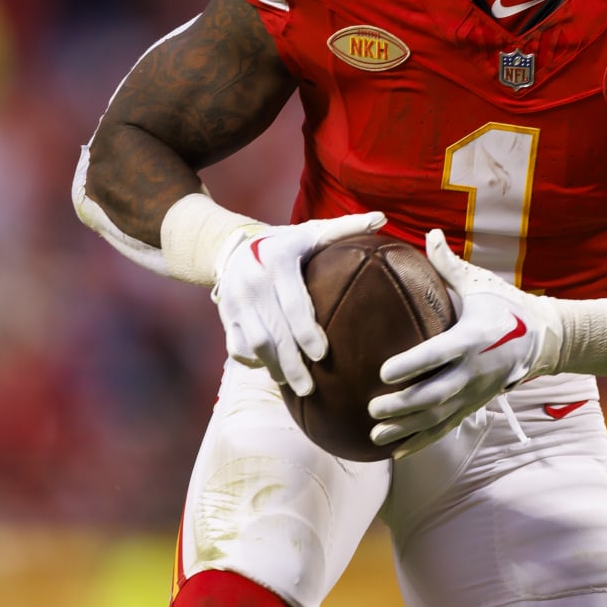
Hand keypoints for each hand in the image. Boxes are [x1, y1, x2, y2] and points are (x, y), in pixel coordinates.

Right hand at [212, 211, 384, 395]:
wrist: (236, 246)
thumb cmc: (287, 244)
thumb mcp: (313, 231)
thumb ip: (346, 227)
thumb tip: (382, 218)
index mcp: (278, 260)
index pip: (294, 304)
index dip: (307, 333)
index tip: (322, 355)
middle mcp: (252, 281)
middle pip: (273, 333)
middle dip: (292, 364)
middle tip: (310, 388)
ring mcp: (235, 300)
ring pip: (254, 345)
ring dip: (274, 368)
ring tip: (294, 384)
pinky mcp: (225, 315)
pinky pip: (235, 347)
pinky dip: (252, 363)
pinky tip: (271, 370)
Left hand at [367, 229, 563, 456]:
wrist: (544, 338)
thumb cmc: (506, 306)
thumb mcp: (481, 284)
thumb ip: (449, 265)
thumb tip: (429, 233)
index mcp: (474, 337)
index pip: (440, 353)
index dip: (413, 364)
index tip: (384, 371)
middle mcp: (476, 369)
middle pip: (436, 393)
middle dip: (403, 404)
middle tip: (372, 407)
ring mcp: (476, 391)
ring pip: (438, 416)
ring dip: (406, 428)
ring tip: (375, 435)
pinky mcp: (475, 405)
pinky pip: (447, 427)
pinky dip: (421, 440)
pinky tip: (396, 451)